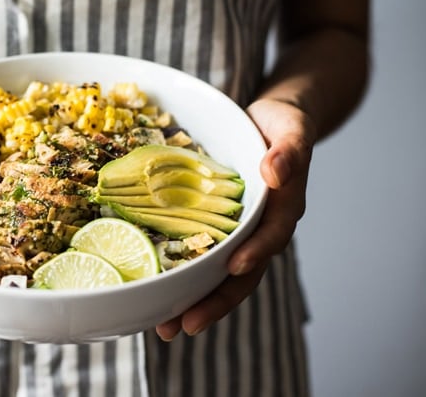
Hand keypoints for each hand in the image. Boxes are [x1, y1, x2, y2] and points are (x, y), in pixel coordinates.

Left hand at [156, 98, 315, 339]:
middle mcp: (260, 227)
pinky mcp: (217, 226)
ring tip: (164, 326)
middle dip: (214, 301)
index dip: (254, 254)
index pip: (270, 237)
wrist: (271, 122)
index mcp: (283, 208)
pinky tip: (155, 291)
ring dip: (193, 300)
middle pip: (242, 273)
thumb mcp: (291, 128)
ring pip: (218, 274)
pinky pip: (200, 254)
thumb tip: (275, 172)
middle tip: (183, 326)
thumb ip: (289, 150)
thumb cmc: (283, 124)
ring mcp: (238, 232)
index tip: (233, 268)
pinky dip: (181, 274)